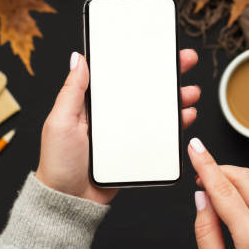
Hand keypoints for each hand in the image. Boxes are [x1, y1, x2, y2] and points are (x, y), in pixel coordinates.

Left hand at [36, 49, 199, 204]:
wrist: (70, 201)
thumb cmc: (58, 162)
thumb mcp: (60, 121)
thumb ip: (72, 91)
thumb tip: (78, 58)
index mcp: (91, 103)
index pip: (118, 75)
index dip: (137, 60)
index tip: (155, 47)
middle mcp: (110, 115)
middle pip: (142, 88)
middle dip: (165, 74)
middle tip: (184, 60)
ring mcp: (123, 133)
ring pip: (155, 110)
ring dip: (175, 98)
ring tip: (189, 92)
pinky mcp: (134, 150)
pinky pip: (158, 134)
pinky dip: (174, 124)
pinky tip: (185, 117)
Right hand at [187, 137, 248, 248]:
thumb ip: (205, 230)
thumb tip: (202, 199)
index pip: (224, 190)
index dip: (206, 165)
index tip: (195, 149)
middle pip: (243, 177)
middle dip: (218, 168)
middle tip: (201, 175)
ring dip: (234, 174)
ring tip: (217, 186)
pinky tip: (237, 193)